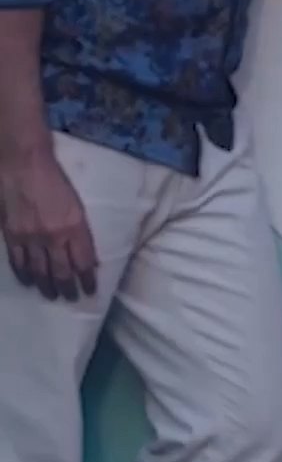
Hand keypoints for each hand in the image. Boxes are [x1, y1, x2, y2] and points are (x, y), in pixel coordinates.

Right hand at [0, 146, 96, 299]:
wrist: (23, 162)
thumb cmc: (54, 178)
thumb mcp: (76, 205)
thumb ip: (79, 231)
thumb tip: (86, 256)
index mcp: (75, 227)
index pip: (84, 263)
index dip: (87, 280)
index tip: (90, 291)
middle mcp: (54, 237)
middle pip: (62, 272)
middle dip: (68, 289)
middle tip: (71, 299)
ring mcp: (31, 238)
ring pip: (40, 271)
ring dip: (47, 287)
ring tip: (52, 296)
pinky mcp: (12, 235)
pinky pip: (18, 262)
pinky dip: (24, 275)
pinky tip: (29, 282)